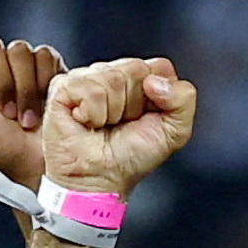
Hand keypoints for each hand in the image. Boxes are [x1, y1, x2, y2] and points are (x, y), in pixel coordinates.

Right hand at [34, 56, 197, 195]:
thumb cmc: (131, 158)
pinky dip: (93, 113)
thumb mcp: (175, 131)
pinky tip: (86, 123)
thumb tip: (155, 81)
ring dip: (112, 111)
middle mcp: (115, 74)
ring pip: (113, 77)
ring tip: (103, 125)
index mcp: (142, 80)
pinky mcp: (63, 87)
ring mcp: (88, 78)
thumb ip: (184, 98)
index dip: (159, 94)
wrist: (99, 180)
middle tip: (122, 124)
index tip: (147, 117)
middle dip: (134, 104)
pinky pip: (90, 88)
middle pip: (136, 68)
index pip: (159, 67)